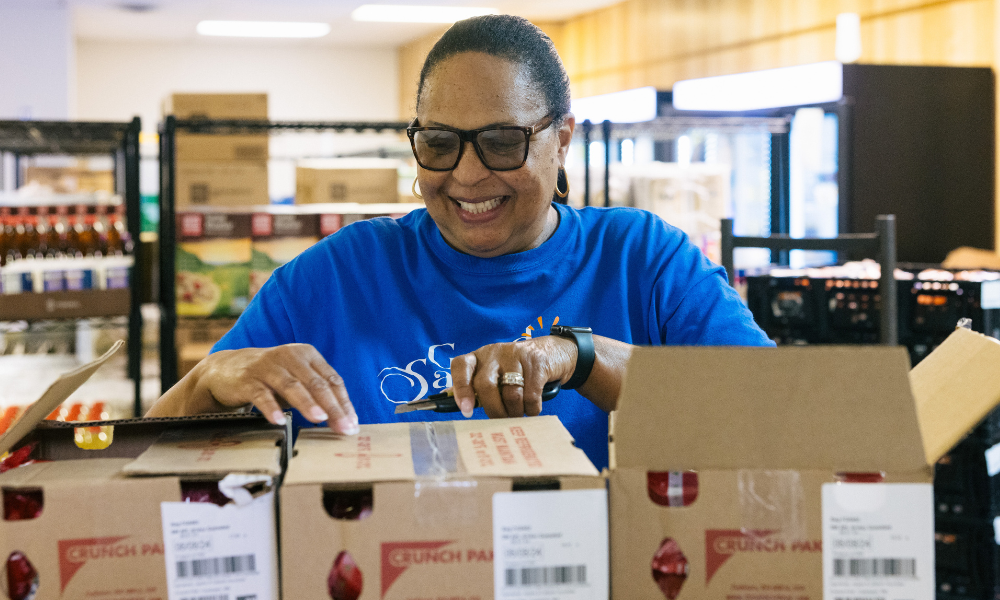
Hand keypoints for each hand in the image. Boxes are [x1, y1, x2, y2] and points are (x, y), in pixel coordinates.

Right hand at [190, 344, 357, 434]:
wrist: (227, 369)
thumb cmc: (271, 378)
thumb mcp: (297, 380)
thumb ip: (317, 395)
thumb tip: (342, 422)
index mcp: (308, 355)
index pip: (332, 380)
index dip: (344, 402)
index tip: (352, 423)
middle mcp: (290, 357)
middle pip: (316, 384)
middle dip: (333, 407)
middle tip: (343, 427)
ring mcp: (268, 367)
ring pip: (292, 386)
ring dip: (307, 403)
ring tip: (319, 419)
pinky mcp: (248, 379)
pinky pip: (261, 394)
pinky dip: (271, 407)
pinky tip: (279, 420)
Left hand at [449, 336, 576, 418]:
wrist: (553, 352)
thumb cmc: (518, 370)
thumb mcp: (496, 373)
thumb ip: (479, 388)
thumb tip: (461, 407)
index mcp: (480, 356)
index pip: (461, 366)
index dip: (460, 389)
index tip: (466, 411)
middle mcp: (495, 353)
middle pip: (485, 385)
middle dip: (493, 409)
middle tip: (501, 421)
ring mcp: (516, 356)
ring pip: (510, 394)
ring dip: (515, 412)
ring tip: (518, 415)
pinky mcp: (537, 363)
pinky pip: (531, 395)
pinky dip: (531, 409)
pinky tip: (532, 409)